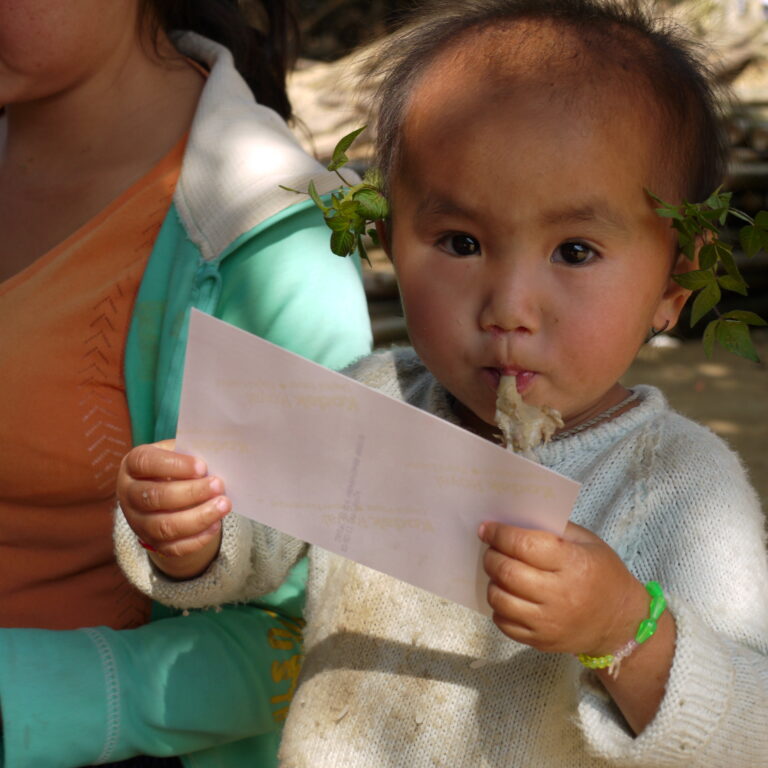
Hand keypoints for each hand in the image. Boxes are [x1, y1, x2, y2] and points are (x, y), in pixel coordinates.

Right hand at [117, 440, 230, 578]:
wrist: (165, 493)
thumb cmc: (175, 465)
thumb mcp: (177, 452)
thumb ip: (190, 452)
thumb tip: (216, 457)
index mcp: (133, 465)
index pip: (146, 463)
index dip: (174, 465)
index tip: (202, 467)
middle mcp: (129, 494)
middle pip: (154, 497)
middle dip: (191, 492)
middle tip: (218, 485)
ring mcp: (138, 522)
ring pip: (164, 526)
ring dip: (198, 517)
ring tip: (223, 505)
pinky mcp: (152, 543)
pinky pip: (174, 547)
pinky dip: (197, 538)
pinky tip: (215, 524)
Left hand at [478, 521, 647, 655]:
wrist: (622, 624)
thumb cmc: (604, 575)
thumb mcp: (588, 543)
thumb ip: (554, 529)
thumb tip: (514, 521)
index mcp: (573, 564)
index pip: (525, 545)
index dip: (500, 534)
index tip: (486, 528)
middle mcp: (560, 595)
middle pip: (507, 572)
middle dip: (491, 556)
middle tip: (490, 549)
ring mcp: (549, 622)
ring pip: (500, 599)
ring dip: (492, 581)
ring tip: (498, 572)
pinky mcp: (541, 641)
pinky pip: (504, 624)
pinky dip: (499, 607)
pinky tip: (508, 595)